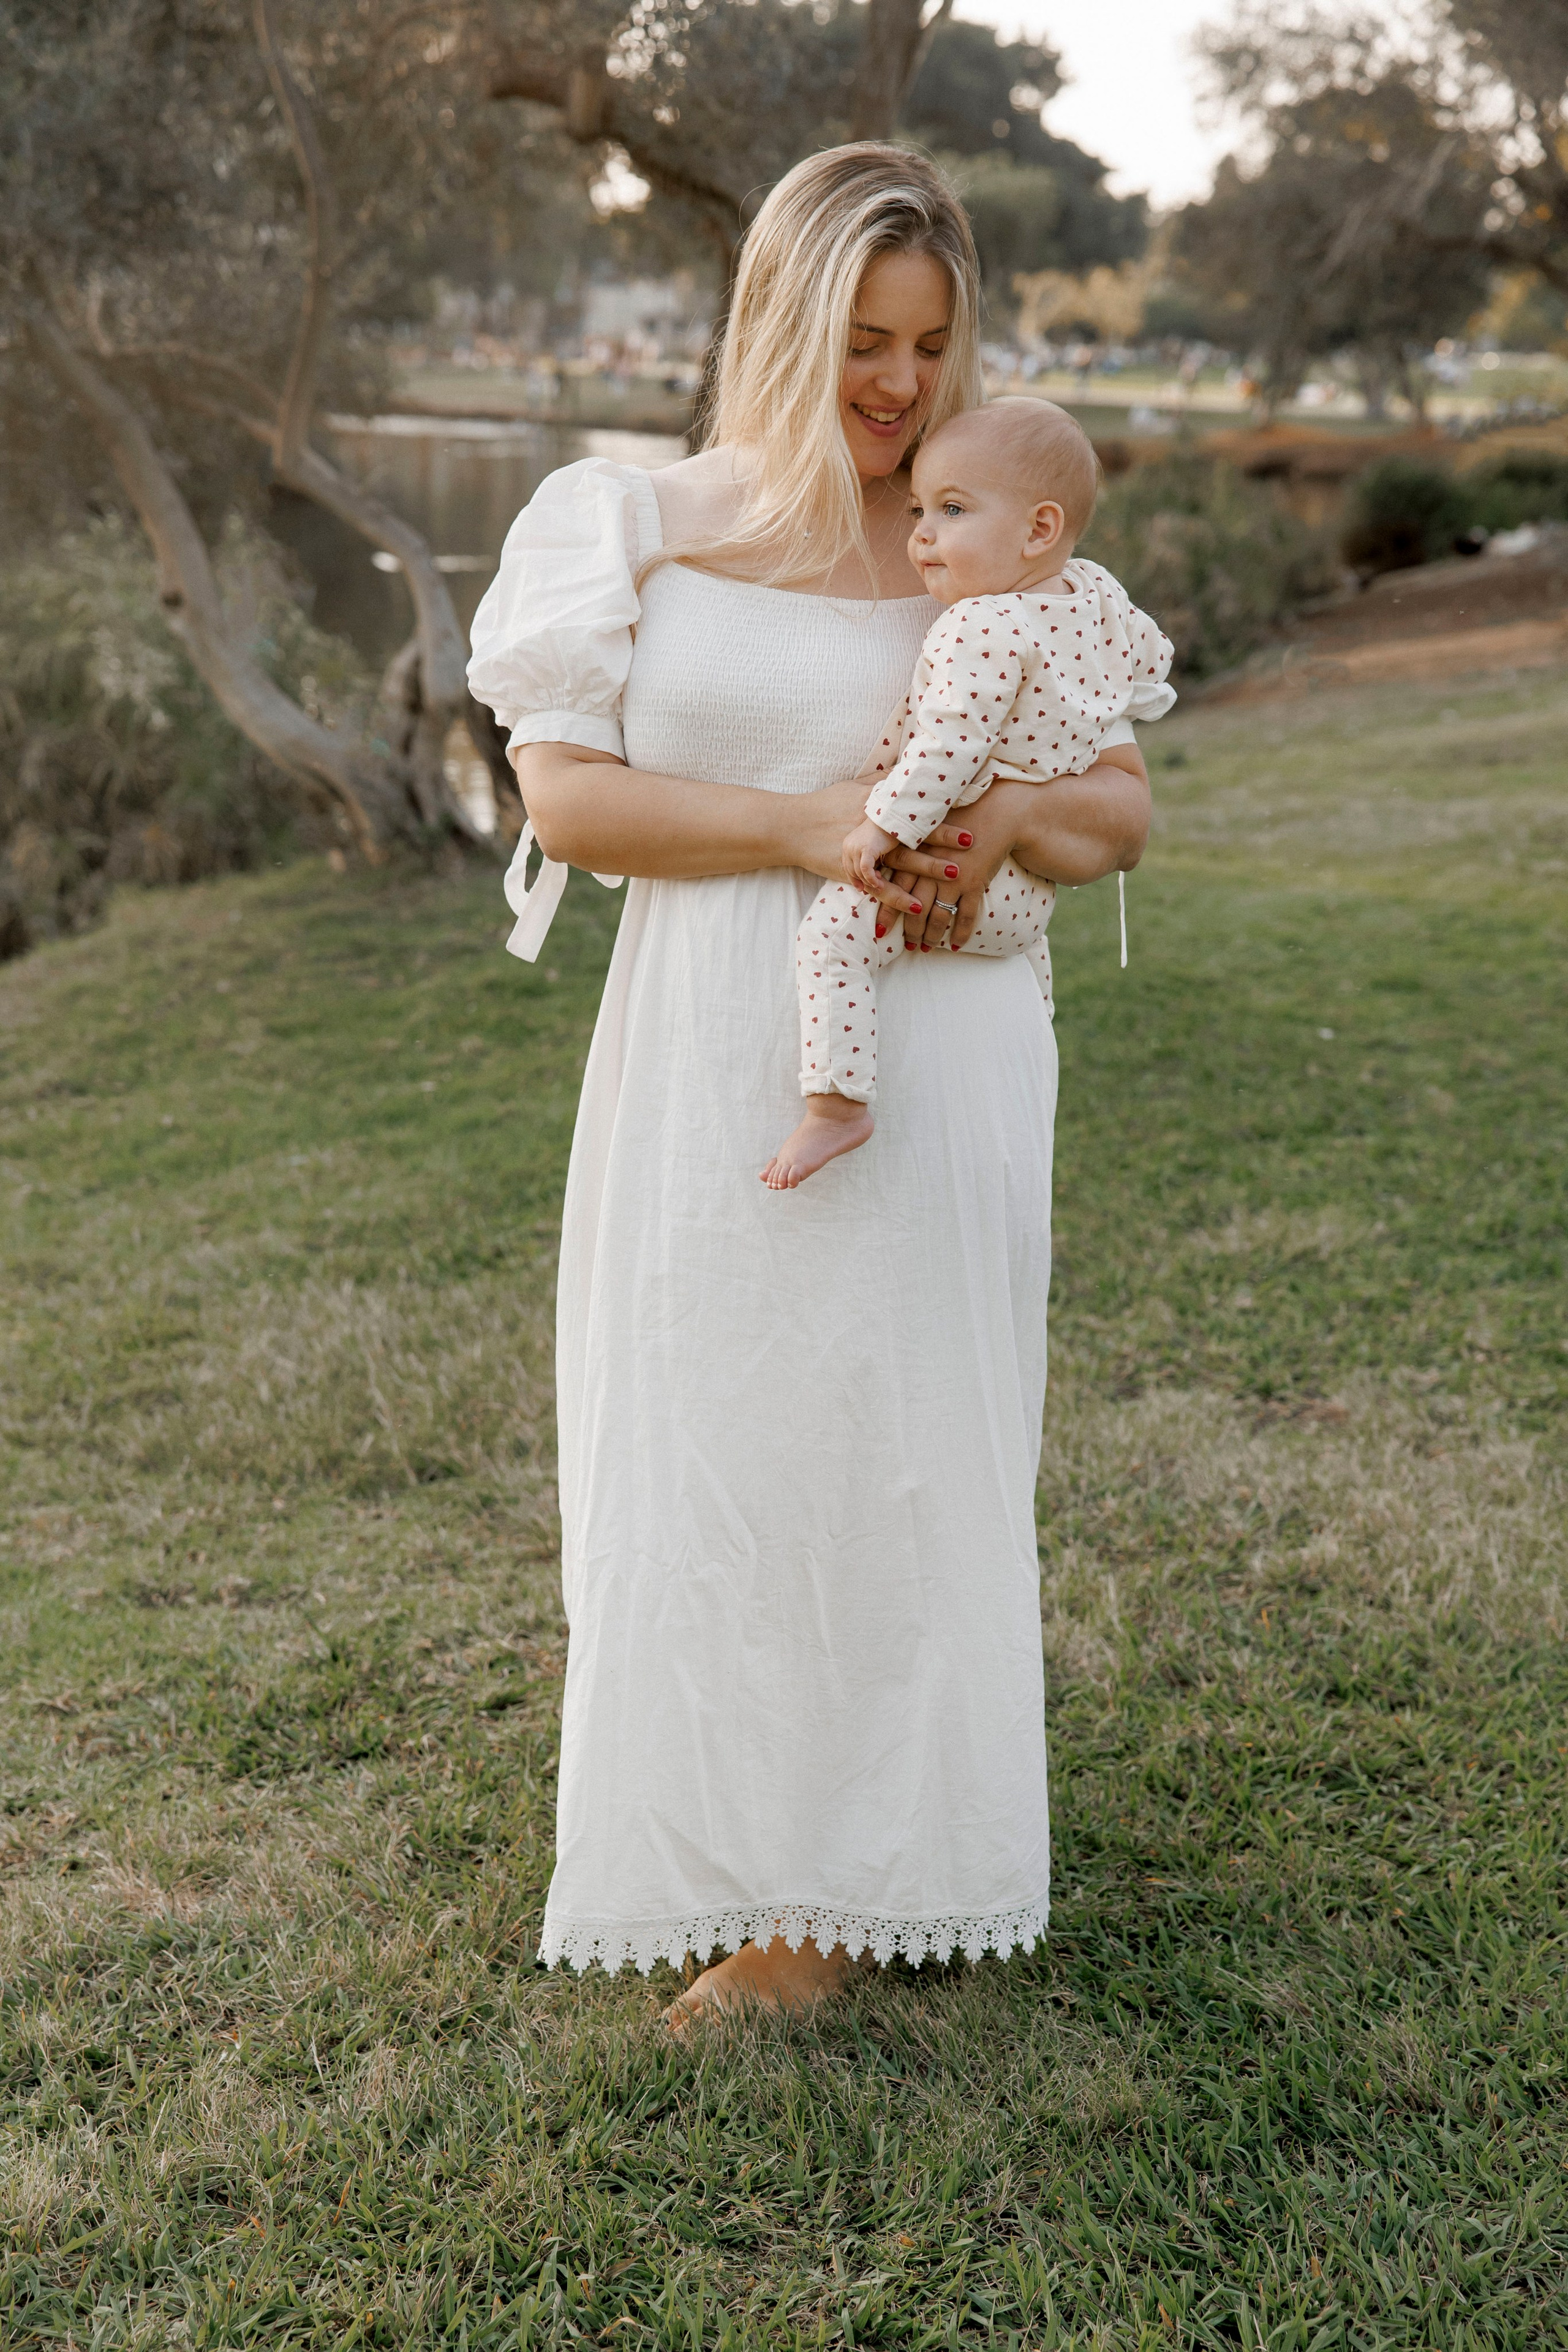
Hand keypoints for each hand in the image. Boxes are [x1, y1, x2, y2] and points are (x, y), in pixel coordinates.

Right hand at [785, 775, 973, 912]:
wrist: (791, 827)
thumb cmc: (823, 803)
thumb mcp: (852, 786)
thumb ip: (880, 779)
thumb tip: (904, 765)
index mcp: (876, 808)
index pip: (913, 808)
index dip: (939, 810)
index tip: (961, 807)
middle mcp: (873, 829)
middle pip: (914, 834)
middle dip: (944, 839)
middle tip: (971, 840)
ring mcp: (864, 852)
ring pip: (903, 862)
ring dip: (930, 869)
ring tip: (956, 874)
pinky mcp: (853, 872)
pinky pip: (880, 888)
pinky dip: (898, 897)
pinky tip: (917, 906)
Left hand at [842, 815, 902, 900]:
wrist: (892, 818)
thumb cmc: (886, 832)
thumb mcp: (872, 847)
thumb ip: (866, 859)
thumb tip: (866, 879)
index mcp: (848, 845)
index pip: (847, 867)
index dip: (854, 880)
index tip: (863, 888)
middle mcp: (848, 846)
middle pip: (852, 871)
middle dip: (863, 882)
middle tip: (876, 886)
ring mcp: (855, 848)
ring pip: (858, 873)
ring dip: (869, 882)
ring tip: (880, 884)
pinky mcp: (865, 850)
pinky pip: (865, 870)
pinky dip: (871, 879)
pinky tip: (879, 883)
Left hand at [888, 784, 1035, 950]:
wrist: (994, 815)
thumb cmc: (958, 823)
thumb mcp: (929, 833)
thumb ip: (910, 852)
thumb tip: (890, 875)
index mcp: (915, 856)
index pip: (896, 890)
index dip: (888, 912)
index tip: (881, 930)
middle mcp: (930, 870)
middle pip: (915, 909)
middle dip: (911, 932)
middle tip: (908, 946)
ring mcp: (953, 879)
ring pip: (938, 916)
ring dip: (932, 936)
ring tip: (926, 948)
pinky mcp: (974, 884)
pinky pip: (965, 916)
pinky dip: (960, 933)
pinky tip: (956, 945)